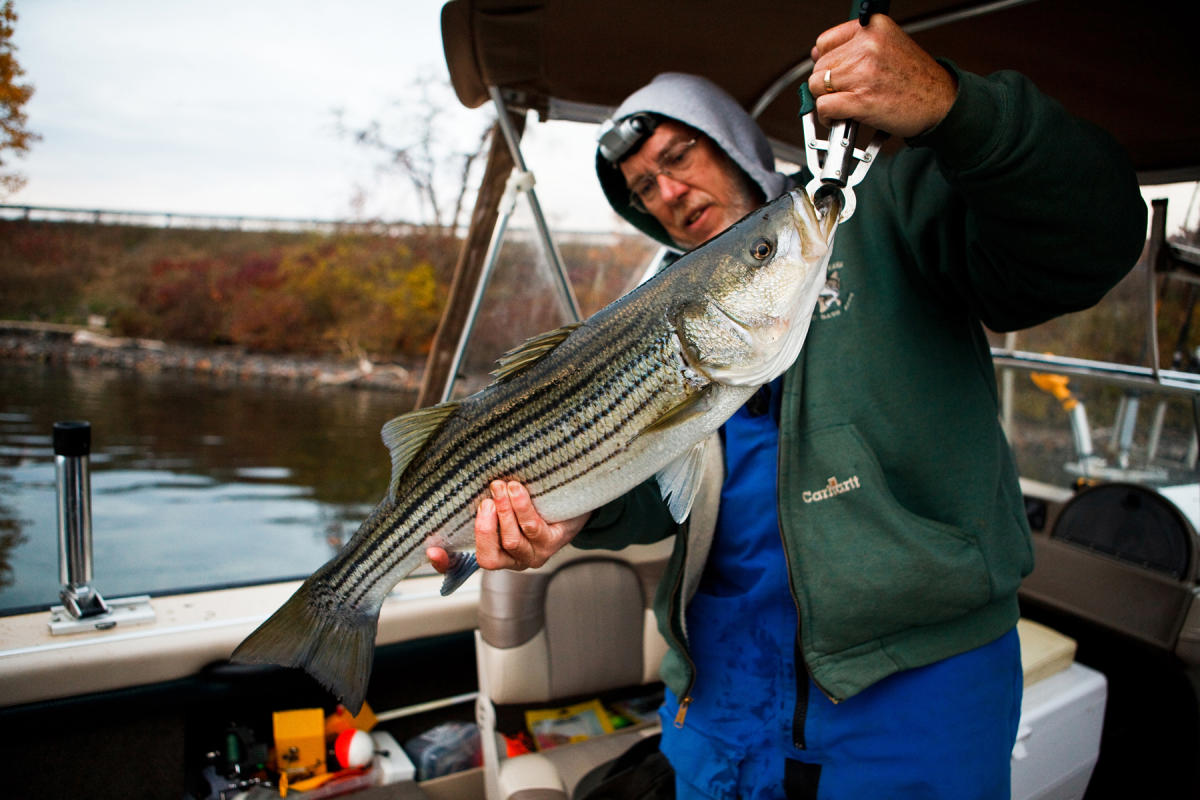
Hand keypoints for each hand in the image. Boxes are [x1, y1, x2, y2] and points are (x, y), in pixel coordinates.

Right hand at [427, 480, 589, 571]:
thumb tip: (456, 482)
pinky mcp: (553, 543)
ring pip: (511, 540)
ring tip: (501, 487)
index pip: (461, 568)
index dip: (444, 564)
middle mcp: (513, 560)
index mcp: (494, 552)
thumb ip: (483, 501)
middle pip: (488, 558)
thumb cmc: (532, 501)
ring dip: (504, 512)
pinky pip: (533, 529)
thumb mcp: (503, 503)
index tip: (432, 550)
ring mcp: (534, 554)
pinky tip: (517, 490)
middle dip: (485, 527)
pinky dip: (521, 507)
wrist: (573, 499)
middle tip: (486, 501)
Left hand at [808, 14, 956, 137]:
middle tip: (846, 93)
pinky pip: (824, 107)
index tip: (837, 74)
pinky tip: (839, 118)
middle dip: (826, 84)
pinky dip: (826, 117)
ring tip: (844, 105)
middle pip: (819, 66)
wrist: (941, 102)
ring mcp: (863, 73)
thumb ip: (854, 46)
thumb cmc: (916, 78)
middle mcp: (867, 46)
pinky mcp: (861, 100)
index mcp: (873, 28)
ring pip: (817, 86)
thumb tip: (816, 53)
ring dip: (825, 100)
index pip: (824, 42)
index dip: (826, 62)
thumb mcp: (888, 46)